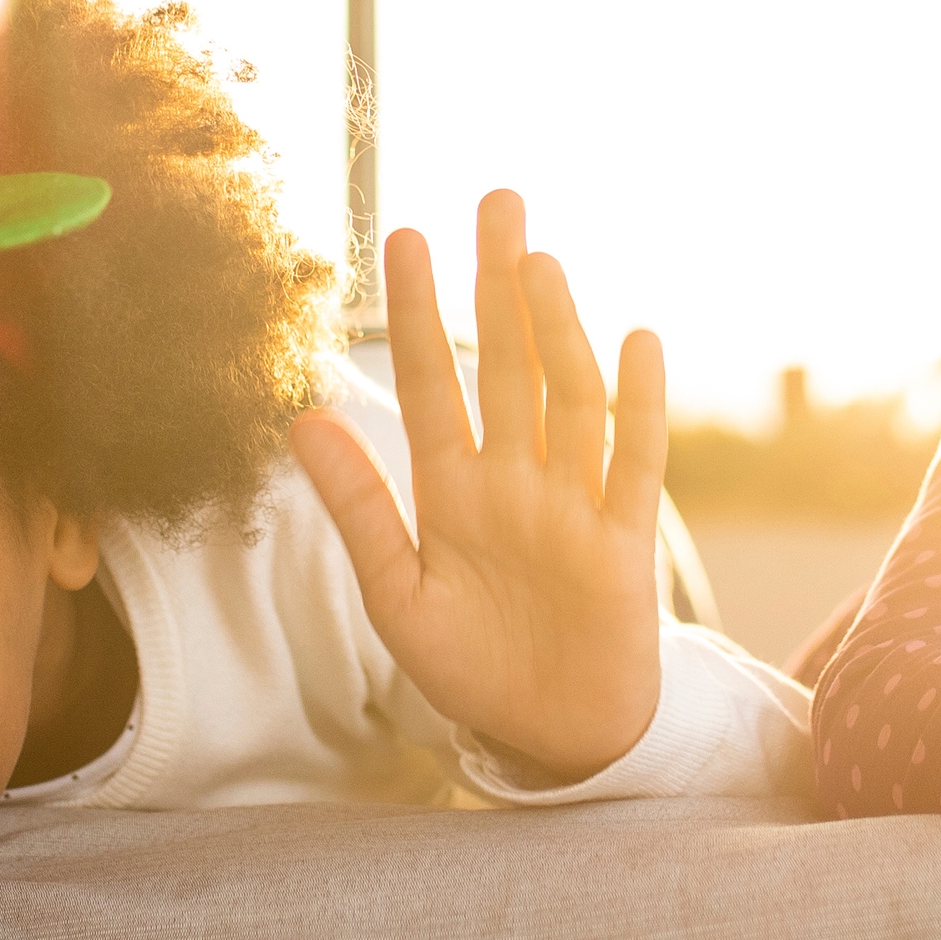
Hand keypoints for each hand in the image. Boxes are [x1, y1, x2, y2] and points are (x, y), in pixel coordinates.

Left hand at [290, 191, 666, 781]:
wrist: (549, 739)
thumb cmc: (470, 670)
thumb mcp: (396, 596)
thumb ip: (358, 508)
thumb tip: (300, 417)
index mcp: (452, 491)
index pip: (428, 382)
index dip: (414, 313)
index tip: (403, 238)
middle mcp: (515, 481)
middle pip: (506, 365)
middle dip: (497, 286)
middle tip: (496, 200)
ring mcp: (572, 505)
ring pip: (568, 399)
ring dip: (556, 329)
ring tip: (538, 260)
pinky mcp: (623, 544)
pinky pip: (633, 465)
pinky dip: (640, 406)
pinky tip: (636, 342)